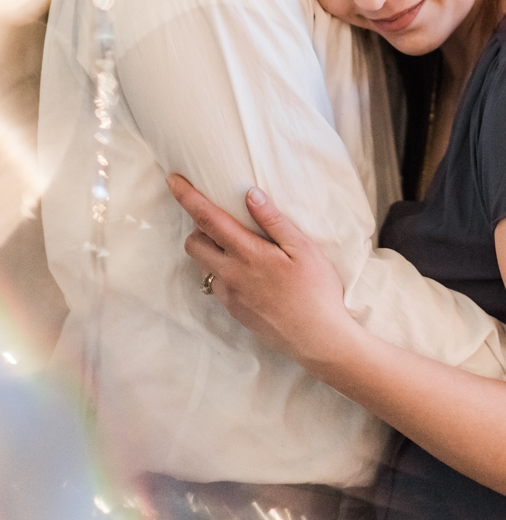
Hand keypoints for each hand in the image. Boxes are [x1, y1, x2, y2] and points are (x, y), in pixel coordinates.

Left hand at [166, 174, 356, 368]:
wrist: (319, 340)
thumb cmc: (317, 290)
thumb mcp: (303, 249)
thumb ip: (274, 220)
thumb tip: (250, 194)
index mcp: (248, 254)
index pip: (208, 219)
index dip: (187, 197)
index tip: (172, 179)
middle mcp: (231, 275)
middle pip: (193, 244)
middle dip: (198, 226)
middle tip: (223, 220)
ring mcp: (230, 296)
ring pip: (202, 265)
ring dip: (209, 249)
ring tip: (238, 244)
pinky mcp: (234, 311)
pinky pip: (215, 284)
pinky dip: (222, 270)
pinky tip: (248, 270)